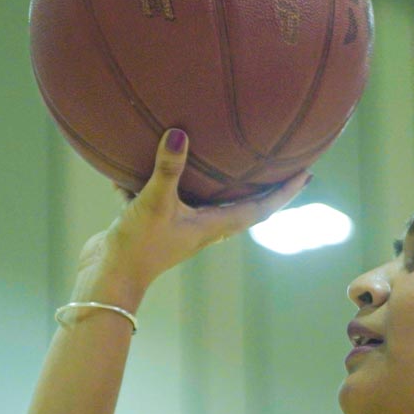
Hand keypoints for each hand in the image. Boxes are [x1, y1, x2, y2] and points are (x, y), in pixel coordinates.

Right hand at [74, 129, 311, 301]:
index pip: (260, 208)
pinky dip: (160, 177)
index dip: (284, 192)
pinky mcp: (153, 224)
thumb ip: (168, 169)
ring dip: (216, 182)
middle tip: (280, 161)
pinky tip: (145, 154)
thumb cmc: (138, 248)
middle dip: (261, 185)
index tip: (307, 173)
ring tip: (224, 156)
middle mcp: (202, 228)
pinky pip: (163, 195)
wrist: (106, 279)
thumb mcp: (154, 203)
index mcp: (213, 227)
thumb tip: (180, 133)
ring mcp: (178, 227)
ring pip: (204, 200)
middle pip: (241, 205)